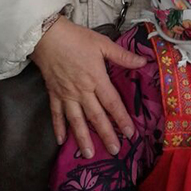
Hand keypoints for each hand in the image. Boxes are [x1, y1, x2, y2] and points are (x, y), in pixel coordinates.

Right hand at [31, 17, 145, 156]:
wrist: (47, 36)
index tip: (130, 132)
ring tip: (89, 154)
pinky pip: (56, 114)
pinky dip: (58, 127)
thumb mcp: (102, 44)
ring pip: (76, 120)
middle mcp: (82, 91)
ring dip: (83, 138)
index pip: (112, 102)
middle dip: (106, 134)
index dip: (121, 118)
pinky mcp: (53, 94)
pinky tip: (62, 141)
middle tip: (114, 151)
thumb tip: (143, 62)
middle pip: (96, 116)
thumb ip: (122, 56)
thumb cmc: (77, 39)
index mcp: (96, 78)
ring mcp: (66, 95)